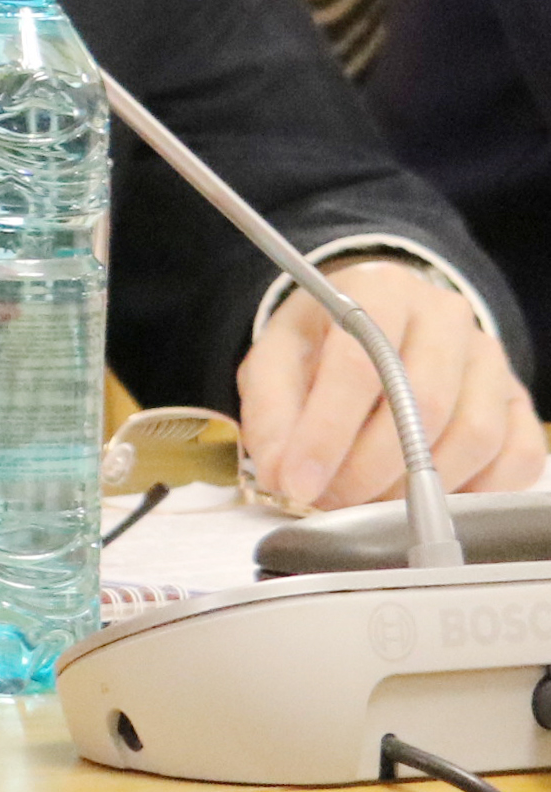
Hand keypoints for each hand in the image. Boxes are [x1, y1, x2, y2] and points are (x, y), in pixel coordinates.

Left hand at [238, 260, 546, 510]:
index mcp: (381, 291)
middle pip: (422, 404)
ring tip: (367, 500)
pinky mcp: (518, 403)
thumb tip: (281, 475)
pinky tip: (424, 497)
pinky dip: (473, 492)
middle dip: (369, 468)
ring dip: (416, 485)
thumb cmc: (324, 342)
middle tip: (330, 500)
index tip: (298, 482)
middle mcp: (446, 318)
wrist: (374, 325)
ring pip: (473, 436)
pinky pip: (516, 459)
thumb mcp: (277, 359)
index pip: (358, 367)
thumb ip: (271, 413)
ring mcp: (490, 360)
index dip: (325, 433)